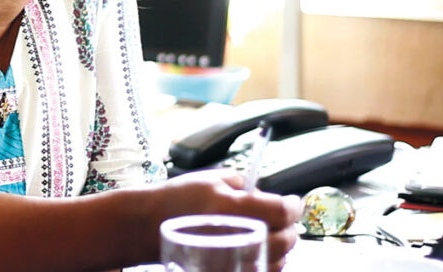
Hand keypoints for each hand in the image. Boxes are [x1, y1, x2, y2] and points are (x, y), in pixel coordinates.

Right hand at [152, 169, 302, 271]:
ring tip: (269, 235)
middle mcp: (235, 236)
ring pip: (278, 261)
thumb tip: (265, 194)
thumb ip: (242, 183)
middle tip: (283, 219)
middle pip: (286, 240)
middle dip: (290, 228)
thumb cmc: (175, 199)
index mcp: (233, 207)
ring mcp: (230, 260)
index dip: (295, 206)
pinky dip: (268, 264)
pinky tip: (259, 252)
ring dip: (281, 248)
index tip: (293, 203)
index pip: (282, 211)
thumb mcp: (209, 178)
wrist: (147, 225)